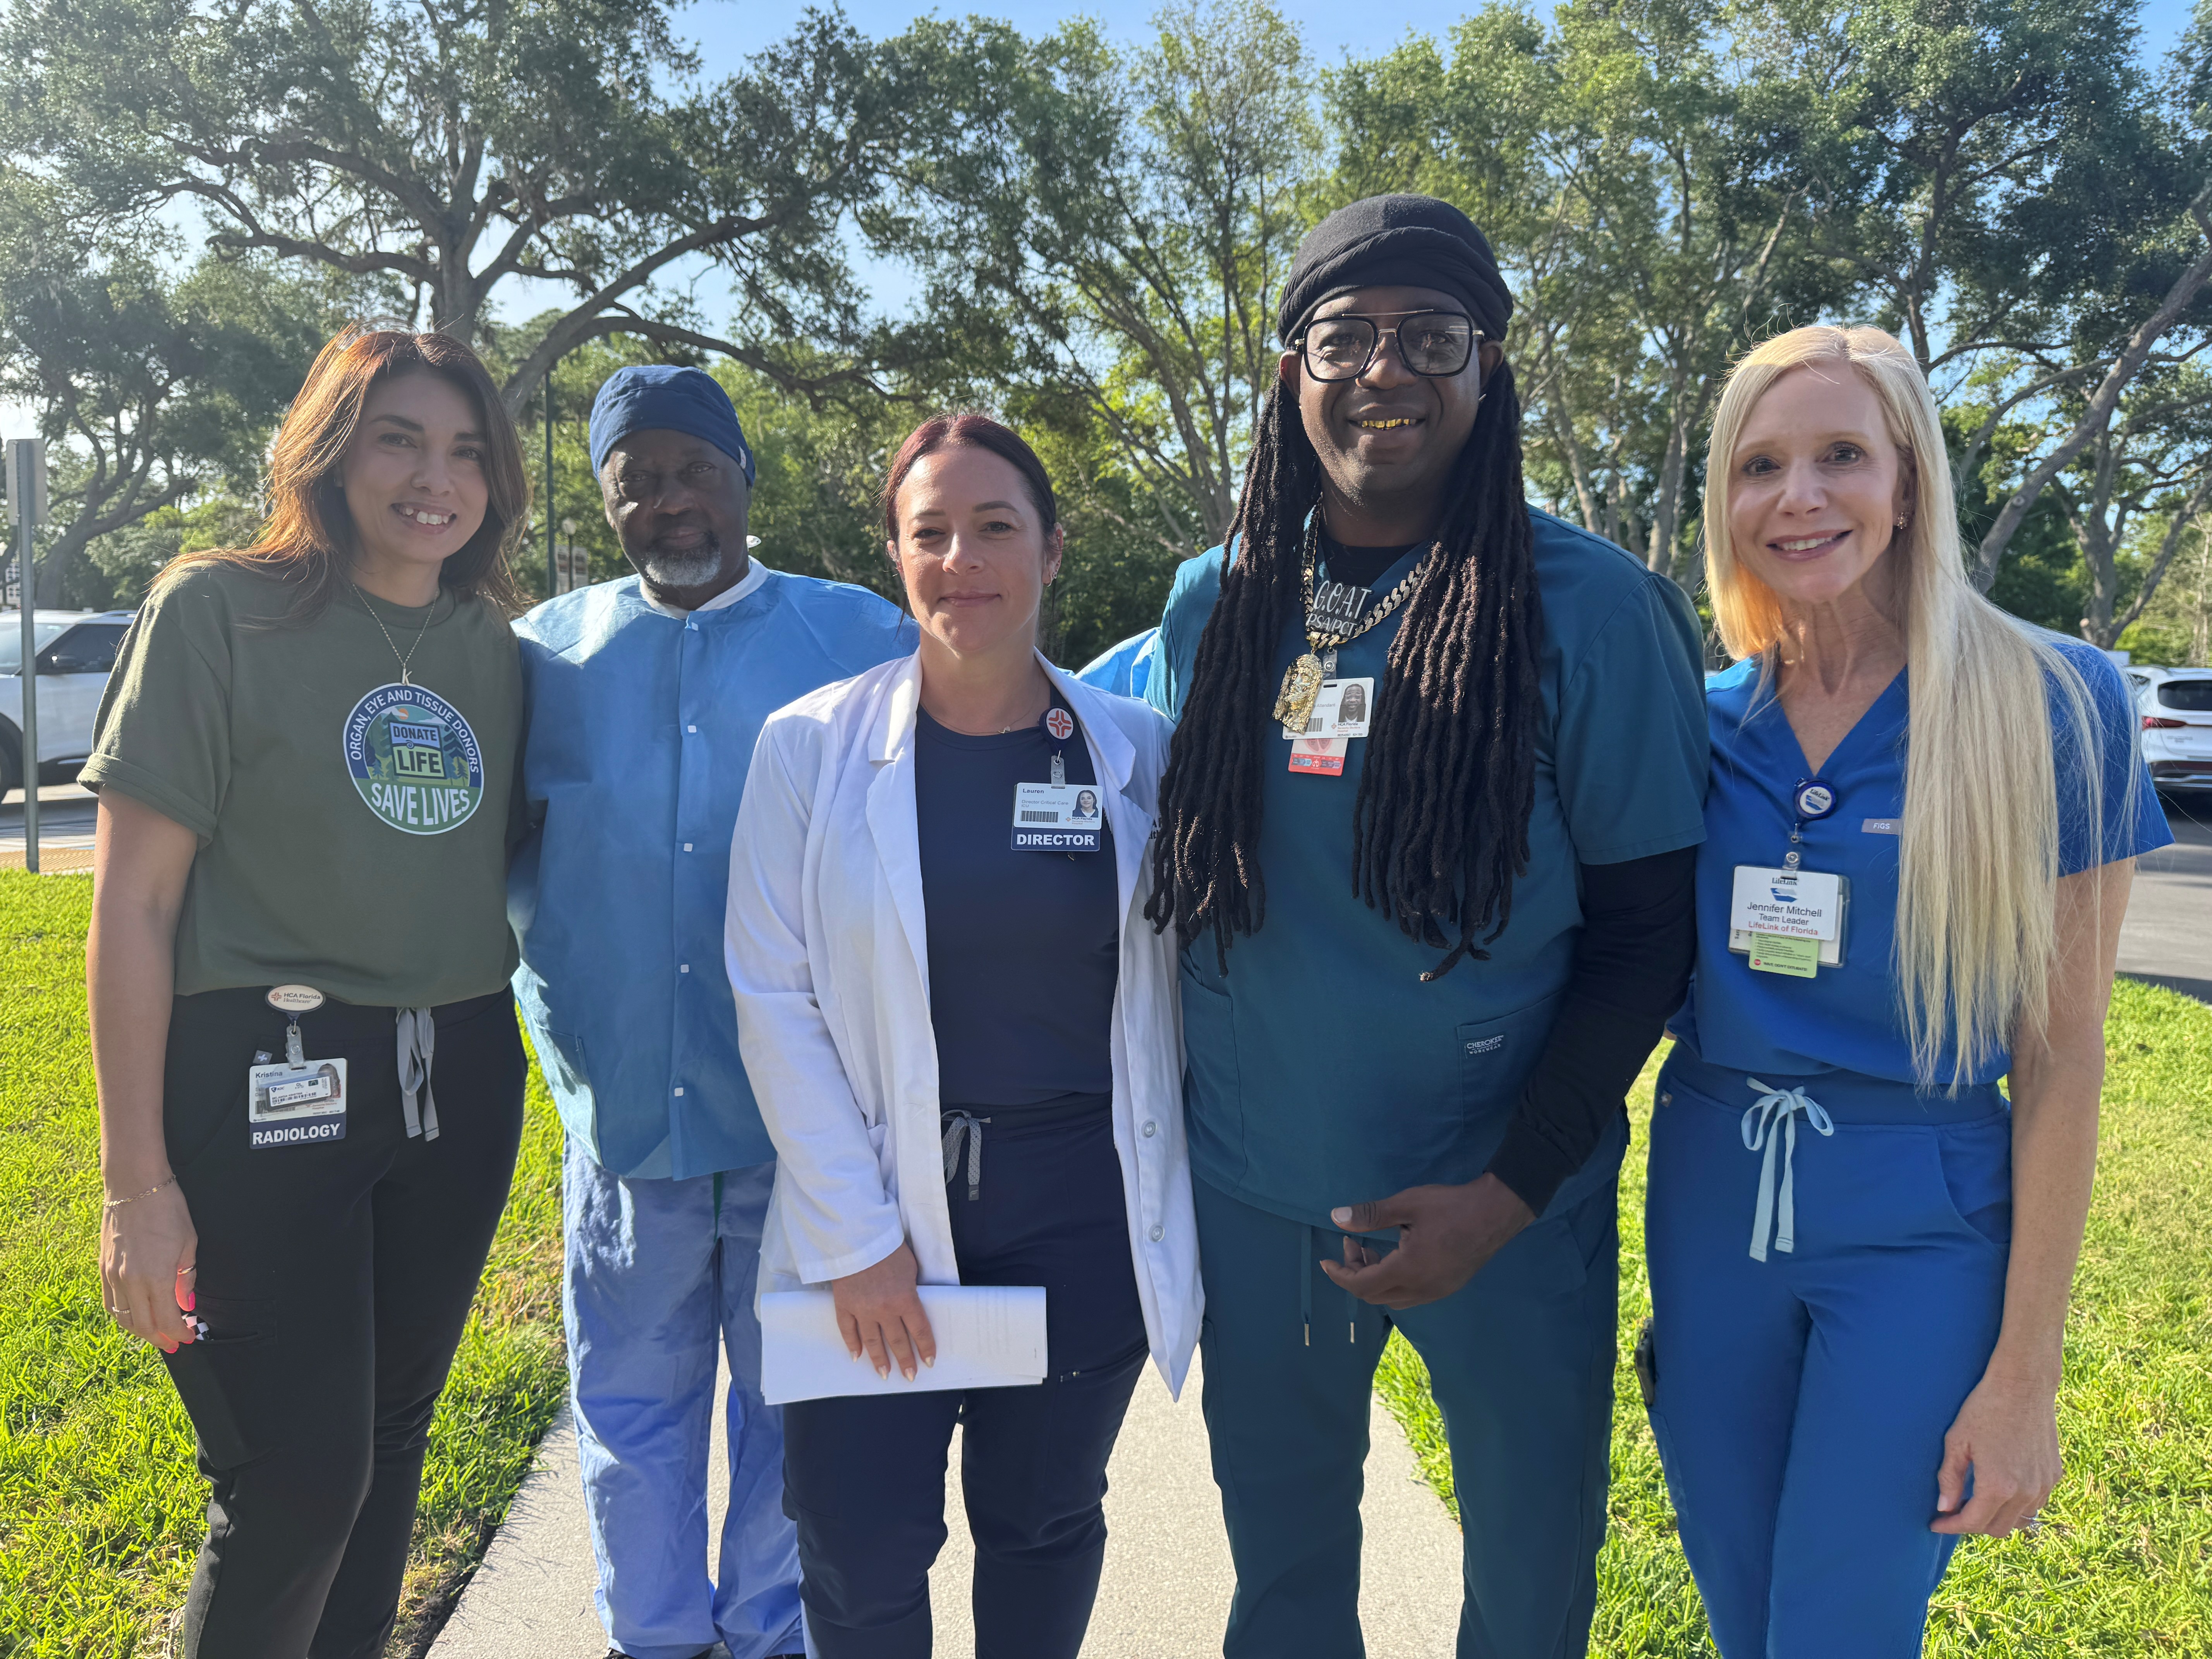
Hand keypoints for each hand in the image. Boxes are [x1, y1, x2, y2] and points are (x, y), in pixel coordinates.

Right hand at [100, 1181, 197, 1354]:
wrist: (133, 1186)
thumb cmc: (167, 1210)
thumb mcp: (188, 1243)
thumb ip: (186, 1278)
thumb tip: (187, 1304)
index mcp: (154, 1277)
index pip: (166, 1319)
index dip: (179, 1332)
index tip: (190, 1336)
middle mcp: (129, 1281)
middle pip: (142, 1325)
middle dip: (160, 1338)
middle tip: (175, 1343)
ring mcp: (112, 1275)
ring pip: (123, 1317)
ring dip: (140, 1330)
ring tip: (157, 1334)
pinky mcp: (103, 1268)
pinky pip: (110, 1302)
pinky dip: (123, 1315)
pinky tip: (135, 1316)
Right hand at [830, 1242, 935, 1380]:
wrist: (857, 1237)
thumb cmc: (888, 1248)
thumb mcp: (911, 1267)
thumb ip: (911, 1289)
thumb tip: (912, 1304)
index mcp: (905, 1299)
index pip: (919, 1331)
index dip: (925, 1348)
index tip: (929, 1362)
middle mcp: (884, 1310)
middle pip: (897, 1341)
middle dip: (905, 1361)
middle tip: (910, 1377)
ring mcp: (862, 1309)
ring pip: (872, 1341)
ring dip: (879, 1360)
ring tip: (884, 1374)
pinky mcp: (844, 1305)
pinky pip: (847, 1330)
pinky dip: (851, 1344)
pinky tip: (856, 1356)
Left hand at [1319, 1173, 1535, 1310]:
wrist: (1497, 1212)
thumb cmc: (1451, 1206)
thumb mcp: (1407, 1205)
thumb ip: (1370, 1215)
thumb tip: (1336, 1217)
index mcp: (1408, 1271)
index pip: (1362, 1285)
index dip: (1340, 1275)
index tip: (1326, 1261)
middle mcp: (1422, 1289)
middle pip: (1375, 1296)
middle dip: (1355, 1274)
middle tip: (1352, 1244)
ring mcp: (1437, 1291)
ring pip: (1393, 1299)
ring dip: (1375, 1280)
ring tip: (1371, 1250)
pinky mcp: (1448, 1286)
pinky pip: (1411, 1295)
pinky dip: (1394, 1281)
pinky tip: (1395, 1257)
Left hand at [1931, 1369, 2061, 1536]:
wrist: (2023, 1386)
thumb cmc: (1984, 1409)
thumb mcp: (1957, 1442)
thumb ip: (1950, 1479)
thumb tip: (1944, 1508)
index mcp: (1998, 1486)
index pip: (1972, 1523)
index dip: (1951, 1526)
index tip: (1935, 1523)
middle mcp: (2025, 1492)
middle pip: (1996, 1529)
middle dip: (1972, 1524)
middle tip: (1954, 1510)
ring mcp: (2043, 1485)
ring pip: (2019, 1521)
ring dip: (1996, 1517)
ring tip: (1976, 1500)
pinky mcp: (2054, 1475)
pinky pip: (2035, 1504)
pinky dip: (2017, 1506)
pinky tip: (2001, 1489)